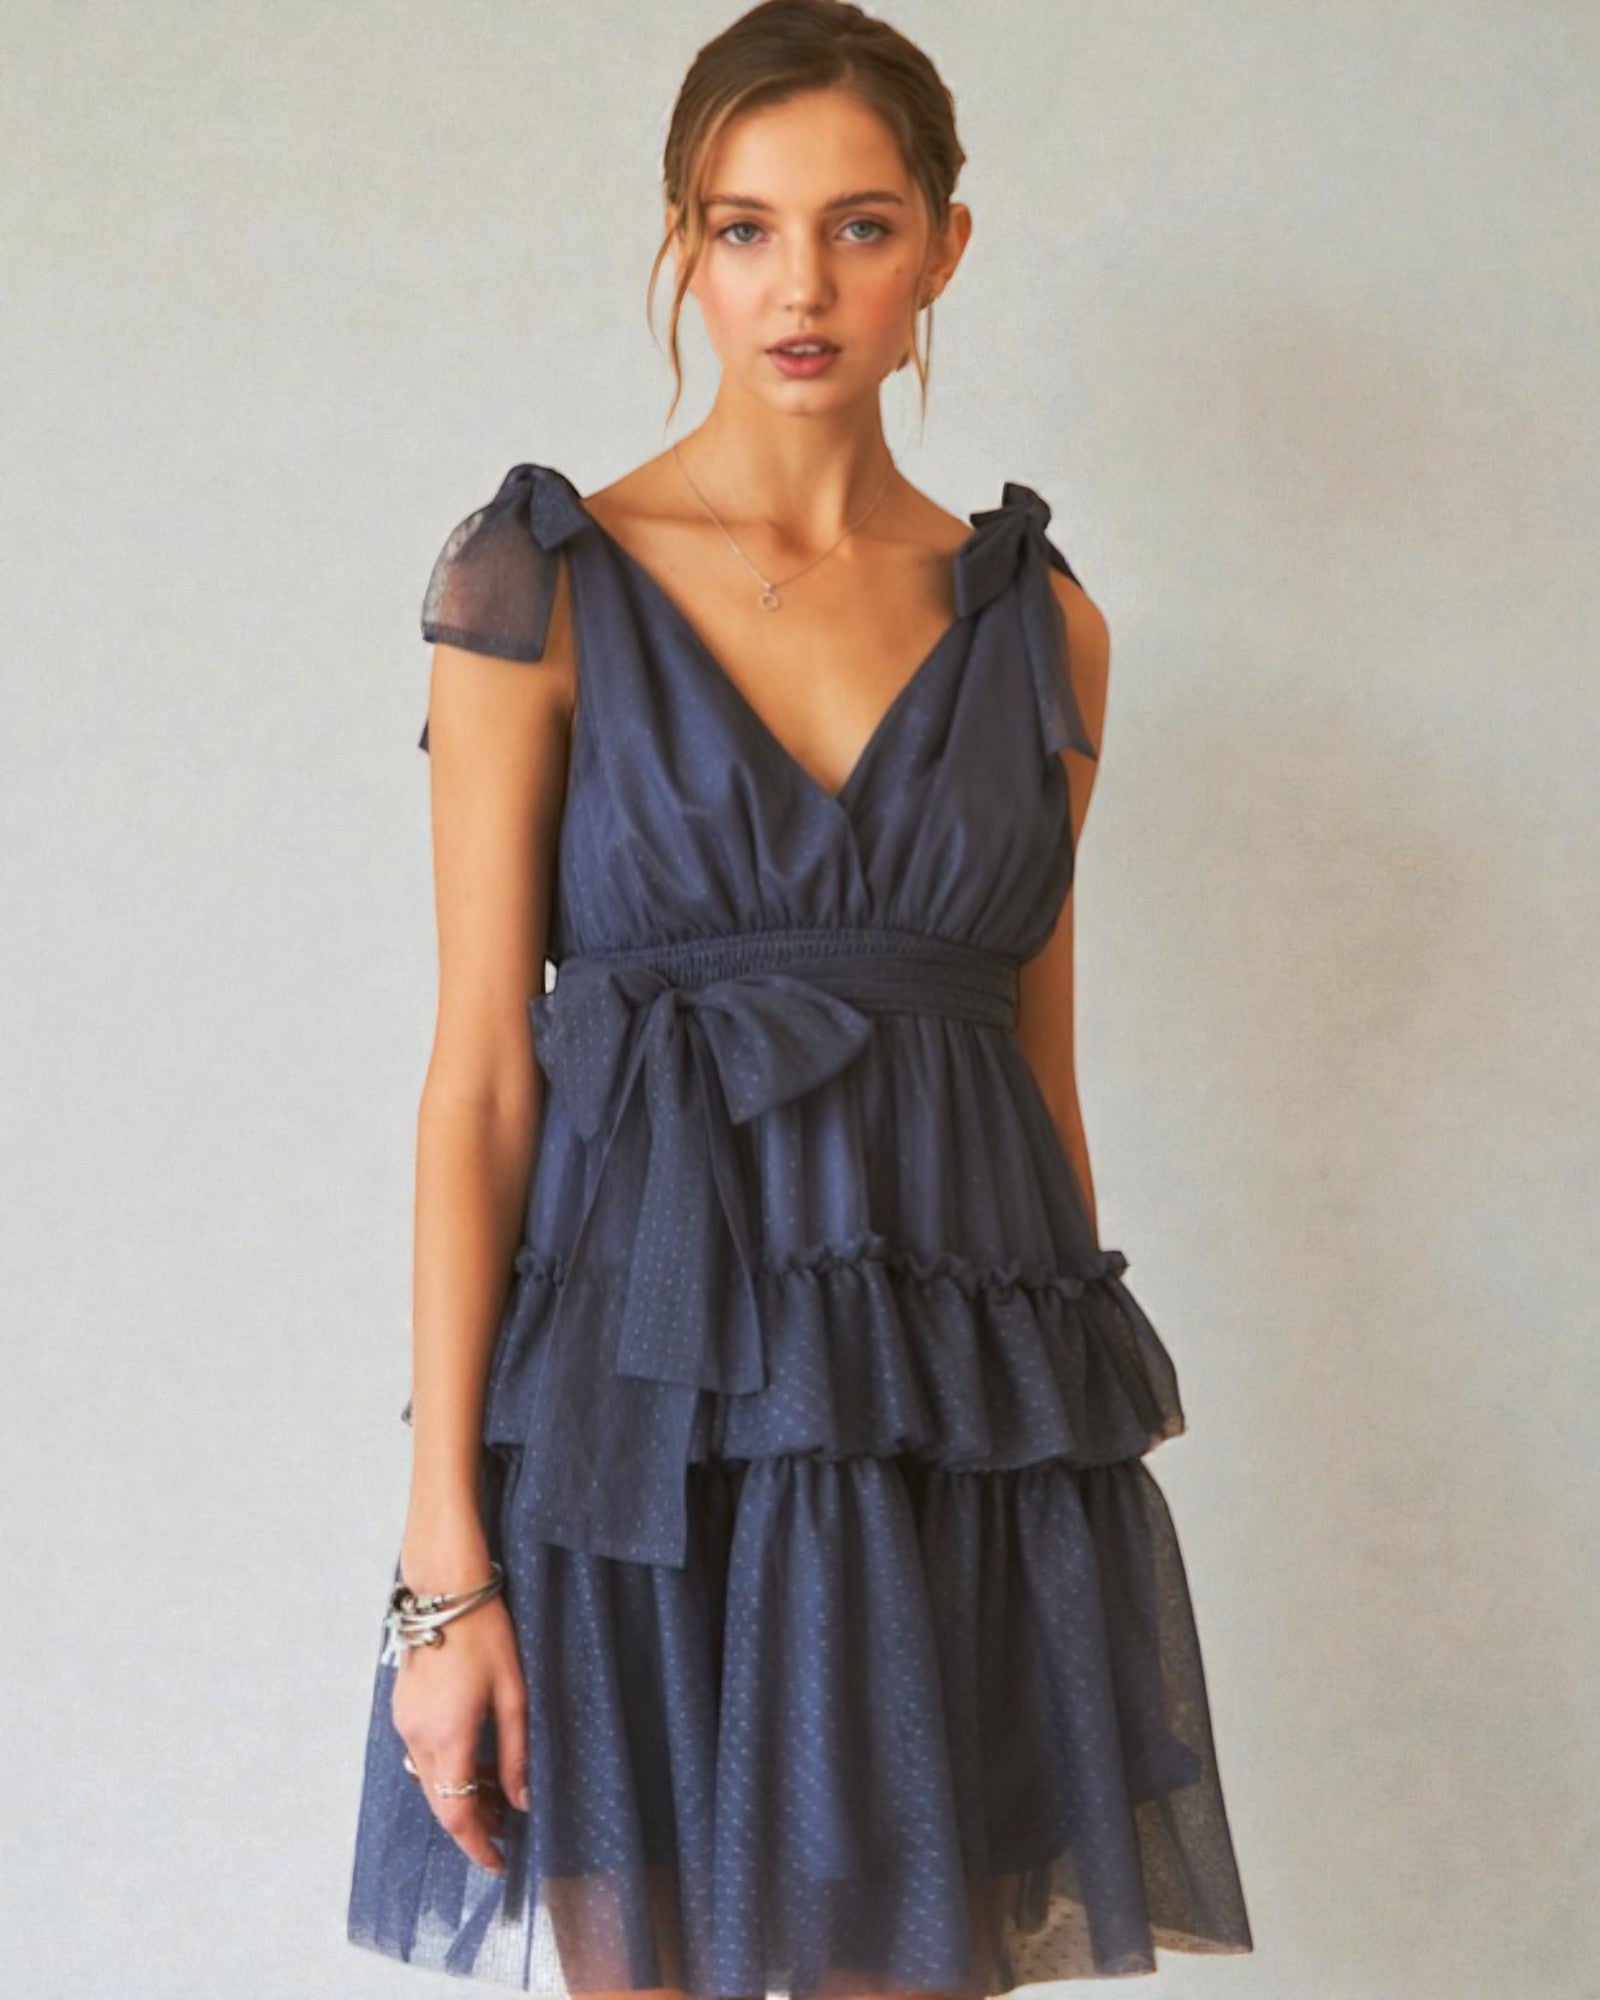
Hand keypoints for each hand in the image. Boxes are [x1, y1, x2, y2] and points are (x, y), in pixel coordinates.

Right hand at [391, 1589, 529, 1874]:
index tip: (498, 1863)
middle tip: (504, 1833)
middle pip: (439, 1804)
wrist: (445, 1590)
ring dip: (459, 1797)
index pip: (457, 1815)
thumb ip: (516, 1752)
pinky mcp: (403, 1710)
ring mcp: (405, 1723)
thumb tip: (522, 1801)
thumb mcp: (514, 1694)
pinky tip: (475, 1761)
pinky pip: (423, 1756)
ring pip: (429, 1782)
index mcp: (448, 1736)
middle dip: (470, 1826)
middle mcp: (418, 1737)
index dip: (476, 1846)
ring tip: (496, 1797)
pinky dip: (447, 1771)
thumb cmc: (486, 1634)